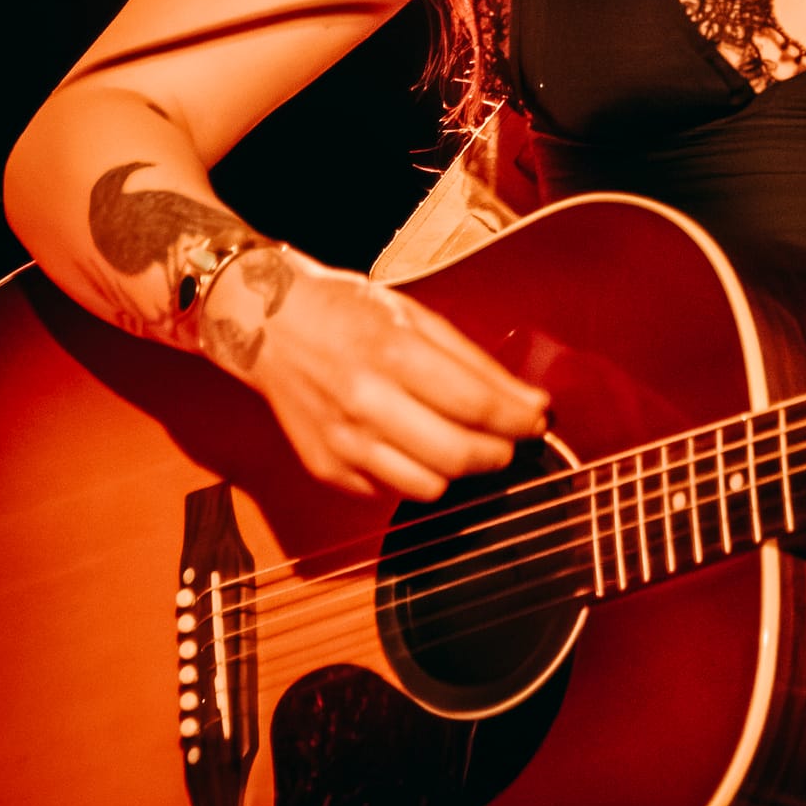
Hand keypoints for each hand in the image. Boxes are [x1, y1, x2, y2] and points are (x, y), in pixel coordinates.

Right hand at [214, 248, 549, 497]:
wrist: (267, 327)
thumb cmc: (348, 314)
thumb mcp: (417, 317)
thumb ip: (475, 364)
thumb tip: (529, 403)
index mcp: (392, 353)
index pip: (475, 405)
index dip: (519, 420)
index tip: (538, 420)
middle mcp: (364, 403)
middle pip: (457, 455)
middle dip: (498, 453)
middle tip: (508, 442)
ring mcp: (342, 442)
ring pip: (428, 488)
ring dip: (459, 471)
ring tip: (463, 444)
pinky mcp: (326, 468)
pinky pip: (391, 492)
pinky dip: (415, 476)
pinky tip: (416, 447)